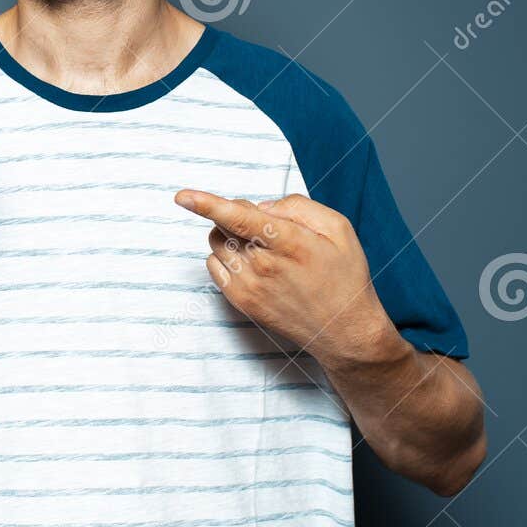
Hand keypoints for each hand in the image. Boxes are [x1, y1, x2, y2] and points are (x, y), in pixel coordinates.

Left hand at [174, 189, 401, 366]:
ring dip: (228, 233)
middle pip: (225, 225)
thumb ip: (298, 207)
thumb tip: (262, 207)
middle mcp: (264, 266)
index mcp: (289, 243)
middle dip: (237, 213)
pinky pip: (214, 266)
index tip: (182, 196)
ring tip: (259, 244)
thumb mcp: (338, 229)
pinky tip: (249, 260)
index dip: (208, 204)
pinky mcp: (241, 301)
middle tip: (266, 224)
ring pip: (216, 243)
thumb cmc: (344, 276)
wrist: (343, 330)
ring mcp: (249, 286)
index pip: (239, 219)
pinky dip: (224, 255)